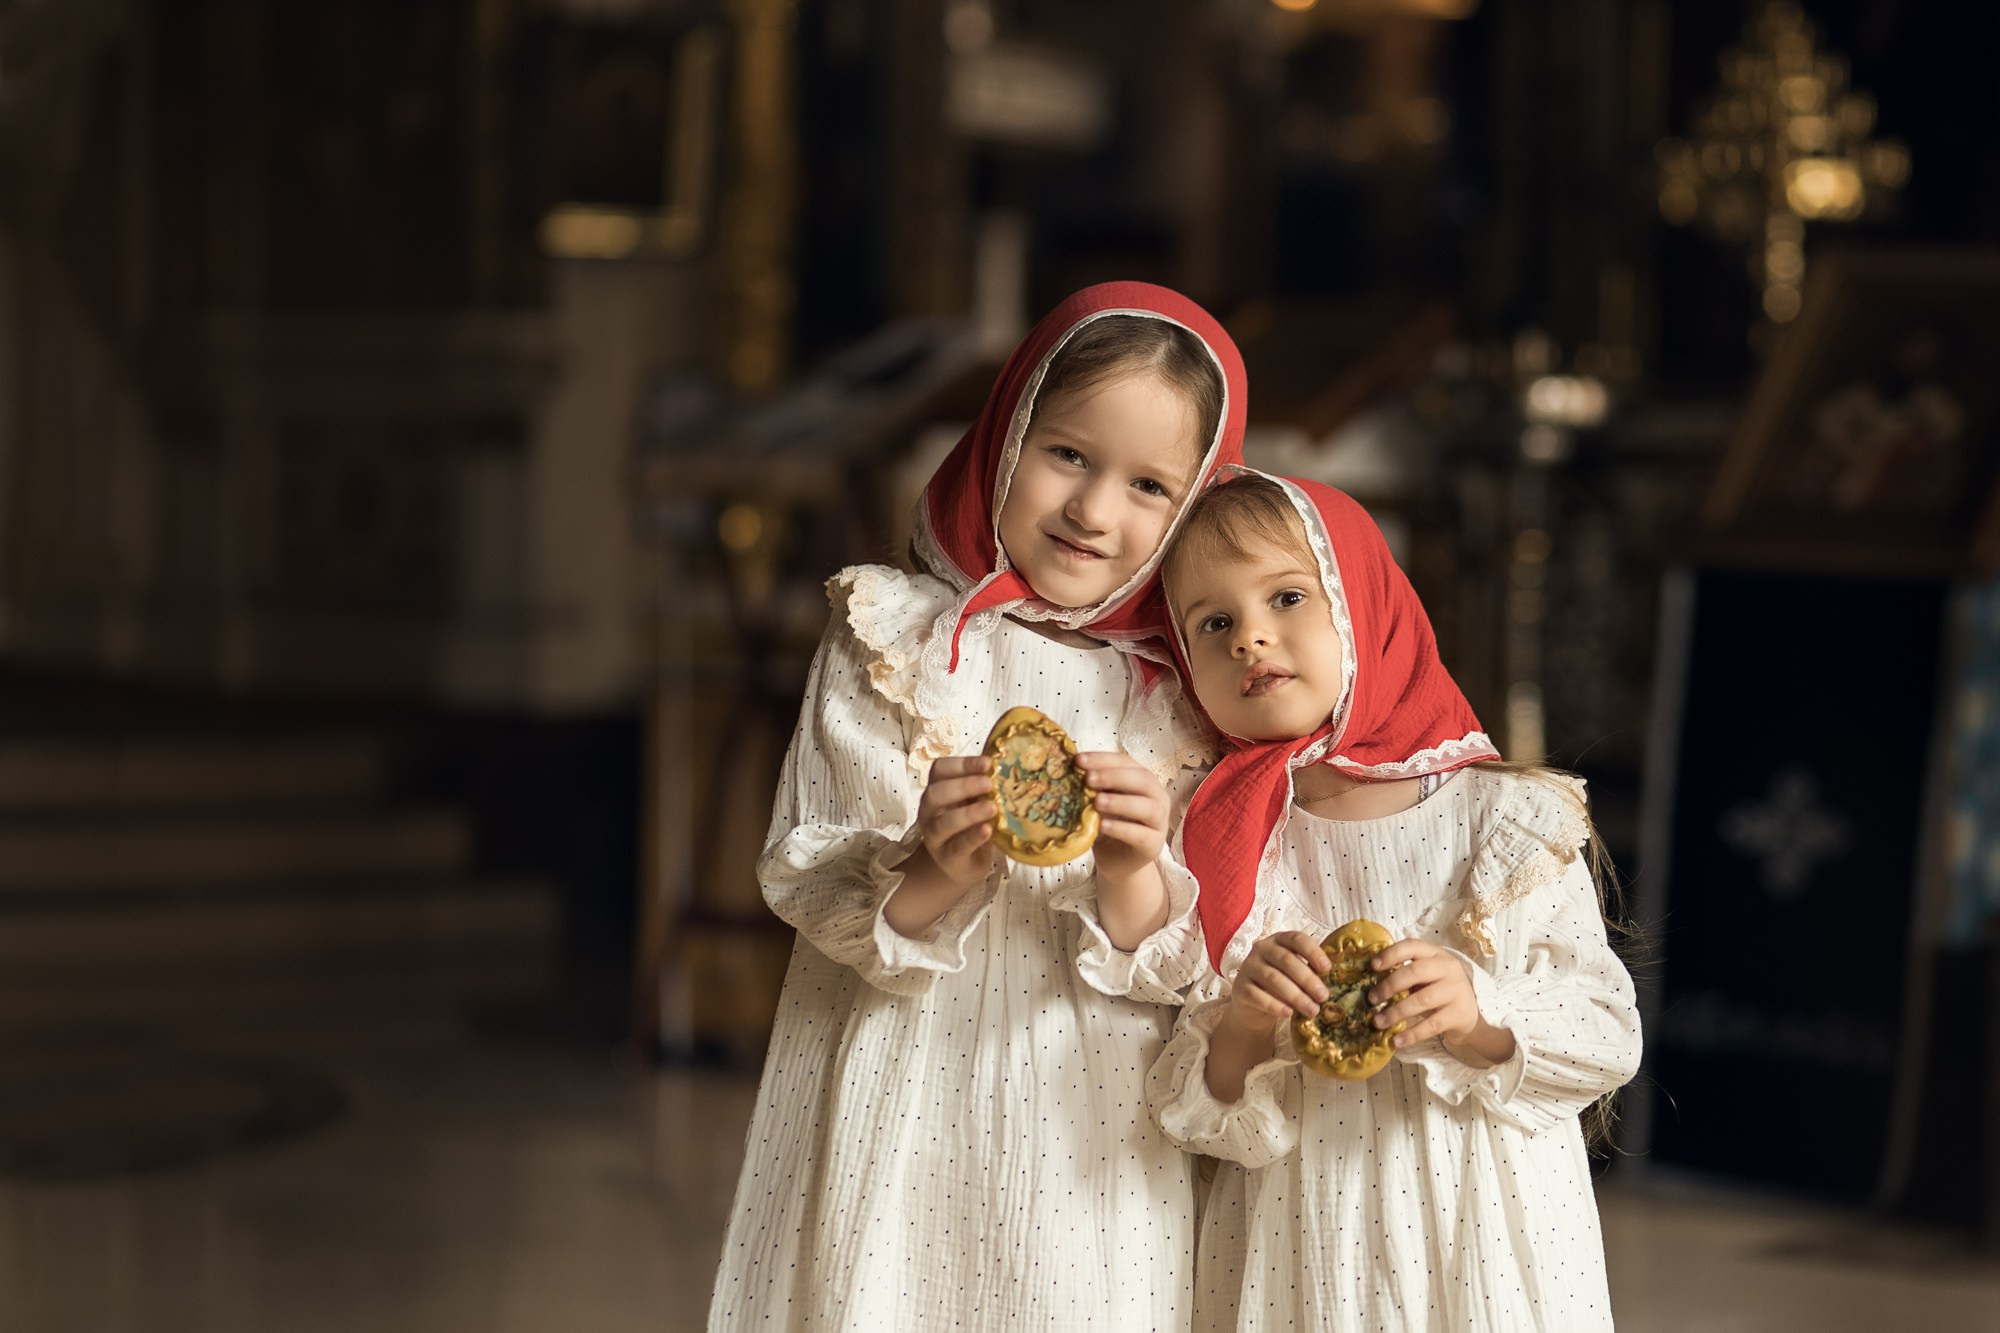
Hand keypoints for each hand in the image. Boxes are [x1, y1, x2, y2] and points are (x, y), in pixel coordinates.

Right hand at [914, 755, 996, 888]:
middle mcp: (930, 811)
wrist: (962, 864)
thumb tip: (1007, 765)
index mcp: (937, 790)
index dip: (962, 764)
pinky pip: (958, 846)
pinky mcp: (947, 857)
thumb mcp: (974, 802)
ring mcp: (935, 836)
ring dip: (969, 813)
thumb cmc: (970, 825)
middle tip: (989, 783)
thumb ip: (982, 788)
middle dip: (963, 786)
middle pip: (936, 793)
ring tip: (992, 808)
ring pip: (944, 822)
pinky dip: (973, 837)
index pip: (940, 769)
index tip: (987, 763)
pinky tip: (987, 830)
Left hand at [1075, 752, 1168, 881]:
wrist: (1117, 862)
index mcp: (1143, 781)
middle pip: (1143, 780)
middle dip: (1114, 776)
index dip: (1103, 759)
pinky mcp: (1153, 845)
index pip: (1126, 762)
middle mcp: (1156, 797)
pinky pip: (1141, 834)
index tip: (1079, 760)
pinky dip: (1122, 828)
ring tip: (1097, 802)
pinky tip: (1103, 826)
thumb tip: (1069, 769)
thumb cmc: (1108, 825)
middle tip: (1089, 779)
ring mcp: (1158, 822)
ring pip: (1147, 807)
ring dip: (1120, 802)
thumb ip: (1093, 787)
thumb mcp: (1099, 803)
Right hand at [1223, 931, 1330, 1031]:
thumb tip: (1335, 981)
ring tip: (1312, 1010)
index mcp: (1279, 940)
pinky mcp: (1240, 988)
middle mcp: (1261, 949)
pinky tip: (1288, 1014)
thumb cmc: (1281, 986)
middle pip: (1286, 960)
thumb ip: (1309, 972)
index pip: (1296, 939)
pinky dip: (1274, 1005)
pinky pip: (1257, 995)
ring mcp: (1248, 967)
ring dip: (1296, 996)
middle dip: (1307, 979)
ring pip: (1273, 979)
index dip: (1313, 952)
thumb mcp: (1295, 975)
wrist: (1253, 1008)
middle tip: (1323, 997)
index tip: (1327, 969)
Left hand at [1368, 938, 1490, 1051]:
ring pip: (1421, 1000)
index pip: (1412, 946)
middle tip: (1371, 999)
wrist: (1469, 1015)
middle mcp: (1448, 968)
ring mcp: (1456, 991)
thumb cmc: (1438, 991)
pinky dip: (1411, 1034)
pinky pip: (1431, 1025)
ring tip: (1377, 1022)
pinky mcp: (1458, 1014)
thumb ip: (1405, 974)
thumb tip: (1371, 984)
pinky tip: (1396, 1041)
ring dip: (1396, 1012)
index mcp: (1435, 954)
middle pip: (1415, 972)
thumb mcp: (1426, 976)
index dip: (1391, 954)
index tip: (1372, 966)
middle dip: (1389, 986)